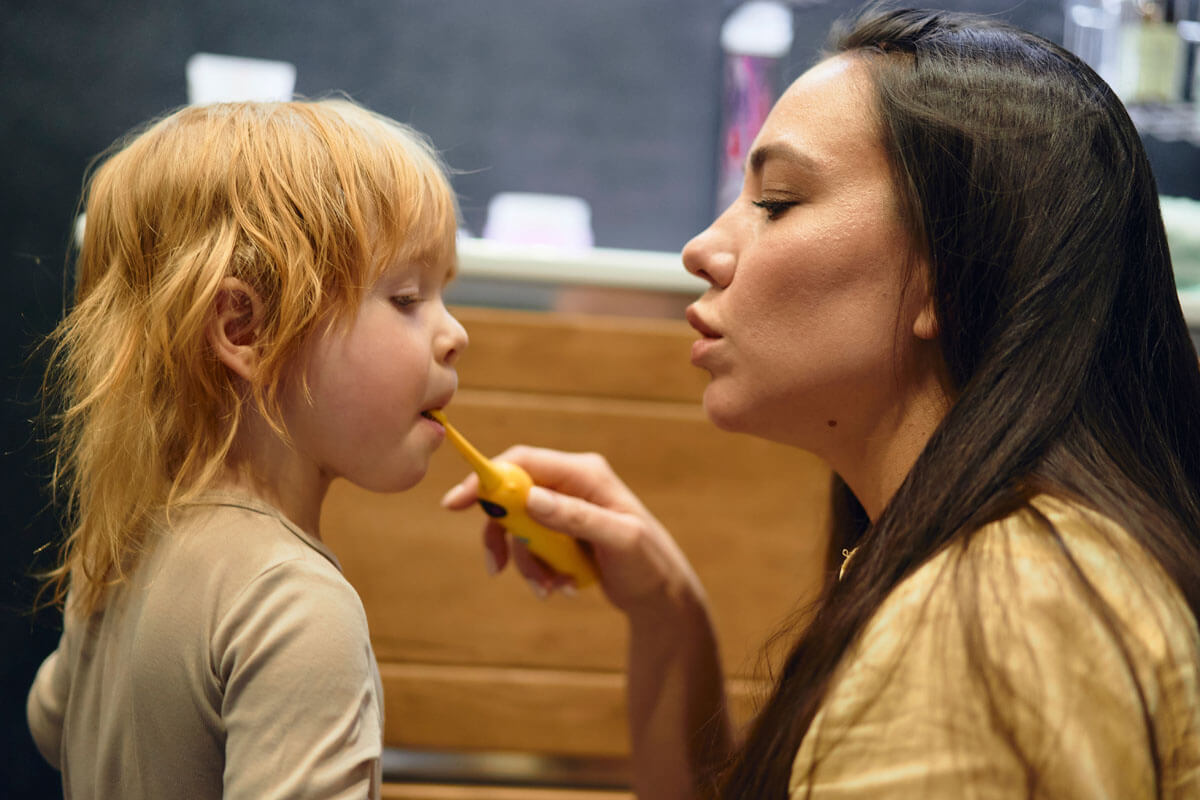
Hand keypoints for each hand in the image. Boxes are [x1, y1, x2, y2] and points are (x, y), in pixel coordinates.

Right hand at [440, 446, 705, 616]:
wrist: (661, 596)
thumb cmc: (648, 563)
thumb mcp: (618, 539)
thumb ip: (575, 517)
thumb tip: (531, 498)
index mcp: (585, 473)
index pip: (523, 461)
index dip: (486, 478)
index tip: (456, 504)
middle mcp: (572, 484)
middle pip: (511, 496)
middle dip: (502, 534)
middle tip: (495, 566)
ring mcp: (566, 508)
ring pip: (518, 527)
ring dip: (525, 561)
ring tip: (549, 588)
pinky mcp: (562, 533)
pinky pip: (530, 546)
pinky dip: (536, 569)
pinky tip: (560, 587)